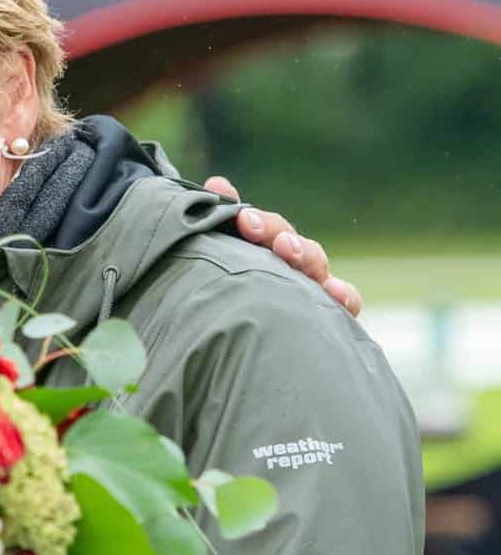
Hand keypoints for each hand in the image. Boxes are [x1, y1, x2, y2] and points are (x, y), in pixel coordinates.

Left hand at [203, 176, 362, 317]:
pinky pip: (345, 301)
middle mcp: (282, 266)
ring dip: (301, 250)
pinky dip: (343, 294)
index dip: (237, 207)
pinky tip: (334, 294)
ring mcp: (309, 288)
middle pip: (281, 236)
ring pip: (312, 258)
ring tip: (286, 250)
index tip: (221, 192)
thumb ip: (210, 241)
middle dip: (267, 226)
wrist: (256, 370)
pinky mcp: (332, 317)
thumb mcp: (211, 285)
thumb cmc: (225, 326)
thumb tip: (215, 184)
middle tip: (249, 224)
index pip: (250, 225)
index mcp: (252, 257)